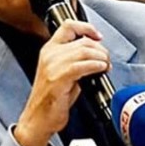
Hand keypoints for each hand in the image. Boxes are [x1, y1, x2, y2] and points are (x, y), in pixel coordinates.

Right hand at [14, 20, 109, 145]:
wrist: (38, 120)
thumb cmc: (51, 100)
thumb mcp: (63, 74)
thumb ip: (75, 61)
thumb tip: (96, 56)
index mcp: (49, 50)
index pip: (68, 26)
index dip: (87, 27)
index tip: (98, 36)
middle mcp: (50, 54)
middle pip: (82, 41)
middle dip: (100, 49)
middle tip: (106, 59)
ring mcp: (52, 66)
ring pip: (84, 51)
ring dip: (100, 58)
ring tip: (105, 66)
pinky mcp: (58, 78)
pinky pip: (82, 66)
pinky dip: (95, 66)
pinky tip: (101, 70)